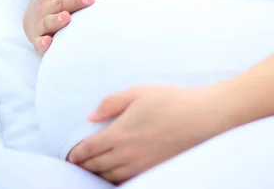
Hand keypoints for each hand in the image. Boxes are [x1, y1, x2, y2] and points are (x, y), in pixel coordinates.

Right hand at [23, 0, 115, 52]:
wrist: (31, 20)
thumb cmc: (58, 2)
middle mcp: (47, 4)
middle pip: (63, 1)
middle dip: (76, 0)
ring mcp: (41, 21)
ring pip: (49, 20)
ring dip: (57, 19)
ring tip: (67, 18)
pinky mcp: (37, 38)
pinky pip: (39, 41)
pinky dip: (42, 42)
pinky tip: (48, 43)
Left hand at [66, 84, 232, 184]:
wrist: (202, 117)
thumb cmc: (171, 100)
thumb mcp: (139, 92)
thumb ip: (111, 103)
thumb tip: (90, 117)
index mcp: (120, 133)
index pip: (89, 149)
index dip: (77, 154)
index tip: (71, 155)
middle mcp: (127, 154)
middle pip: (96, 166)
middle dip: (84, 165)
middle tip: (77, 164)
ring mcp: (141, 166)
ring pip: (110, 176)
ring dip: (97, 174)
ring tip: (92, 170)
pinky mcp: (154, 170)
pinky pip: (127, 180)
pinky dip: (115, 179)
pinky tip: (114, 175)